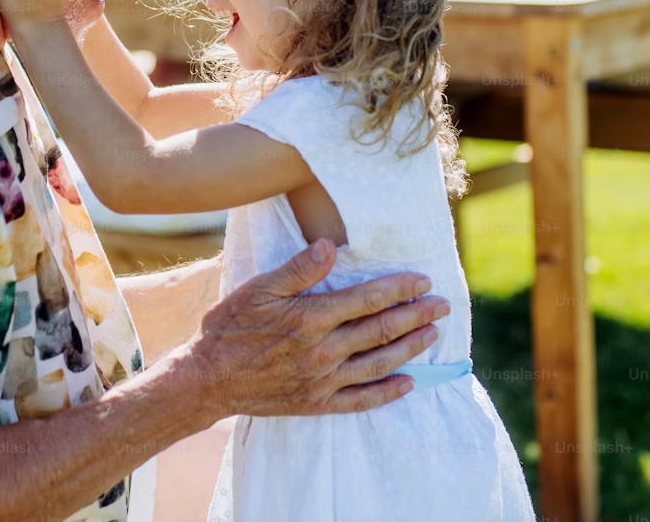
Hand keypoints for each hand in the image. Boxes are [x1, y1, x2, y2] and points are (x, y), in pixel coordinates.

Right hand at [181, 239, 448, 419]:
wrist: (207, 380)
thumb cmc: (230, 328)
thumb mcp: (257, 288)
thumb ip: (297, 269)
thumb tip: (330, 246)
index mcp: (312, 318)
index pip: (368, 300)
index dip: (399, 289)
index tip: (423, 280)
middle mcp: (324, 350)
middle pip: (382, 331)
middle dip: (416, 316)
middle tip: (442, 305)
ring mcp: (323, 380)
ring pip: (379, 364)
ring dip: (411, 349)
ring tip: (433, 335)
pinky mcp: (317, 403)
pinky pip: (361, 400)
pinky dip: (388, 392)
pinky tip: (408, 384)